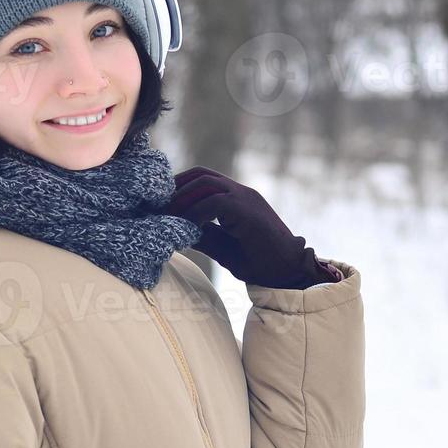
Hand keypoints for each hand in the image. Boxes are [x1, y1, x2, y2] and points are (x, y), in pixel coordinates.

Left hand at [164, 166, 331, 288]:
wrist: (290, 273)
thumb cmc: (261, 264)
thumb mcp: (223, 248)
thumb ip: (203, 235)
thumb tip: (175, 230)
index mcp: (238, 198)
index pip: (203, 179)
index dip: (180, 188)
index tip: (162, 206)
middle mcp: (242, 192)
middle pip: (201, 175)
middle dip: (175, 189)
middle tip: (157, 208)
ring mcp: (246, 198)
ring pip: (205, 182)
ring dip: (182, 198)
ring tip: (167, 217)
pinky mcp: (248, 210)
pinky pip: (214, 202)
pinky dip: (195, 213)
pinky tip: (186, 227)